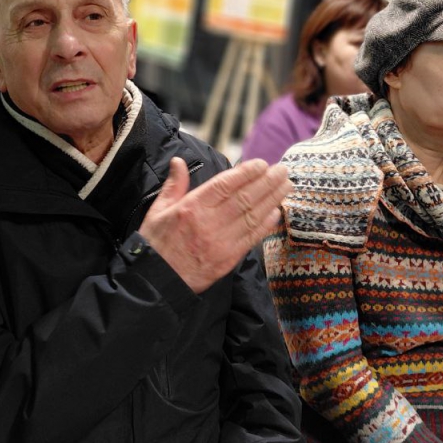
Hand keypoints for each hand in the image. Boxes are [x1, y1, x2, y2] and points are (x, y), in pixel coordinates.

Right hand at [139, 158, 291, 293]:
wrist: (157, 281)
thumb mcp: (158, 211)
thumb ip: (174, 185)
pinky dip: (266, 224)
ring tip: (286, 185)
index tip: (262, 164)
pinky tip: (277, 212)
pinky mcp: (228, 259)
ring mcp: (221, 242)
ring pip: (252, 216)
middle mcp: (209, 223)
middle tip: (282, 170)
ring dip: (272, 199)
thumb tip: (179, 161)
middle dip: (266, 182)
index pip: (225, 185)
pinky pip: (252, 238)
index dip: (246, 173)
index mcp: (192, 208)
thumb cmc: (156, 244)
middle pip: (244, 198)